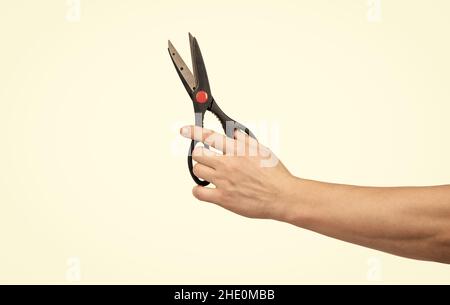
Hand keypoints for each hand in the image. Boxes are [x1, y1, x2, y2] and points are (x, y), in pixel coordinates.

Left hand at [180, 125, 294, 219]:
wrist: (282, 196)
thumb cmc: (276, 176)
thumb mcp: (263, 151)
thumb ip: (246, 141)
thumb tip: (235, 132)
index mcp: (238, 150)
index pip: (210, 136)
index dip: (193, 131)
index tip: (184, 130)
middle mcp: (228, 164)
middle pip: (198, 154)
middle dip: (200, 154)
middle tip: (206, 158)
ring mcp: (224, 181)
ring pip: (197, 170)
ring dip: (201, 170)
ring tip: (210, 174)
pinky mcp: (223, 198)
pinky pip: (199, 192)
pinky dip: (199, 190)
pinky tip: (205, 189)